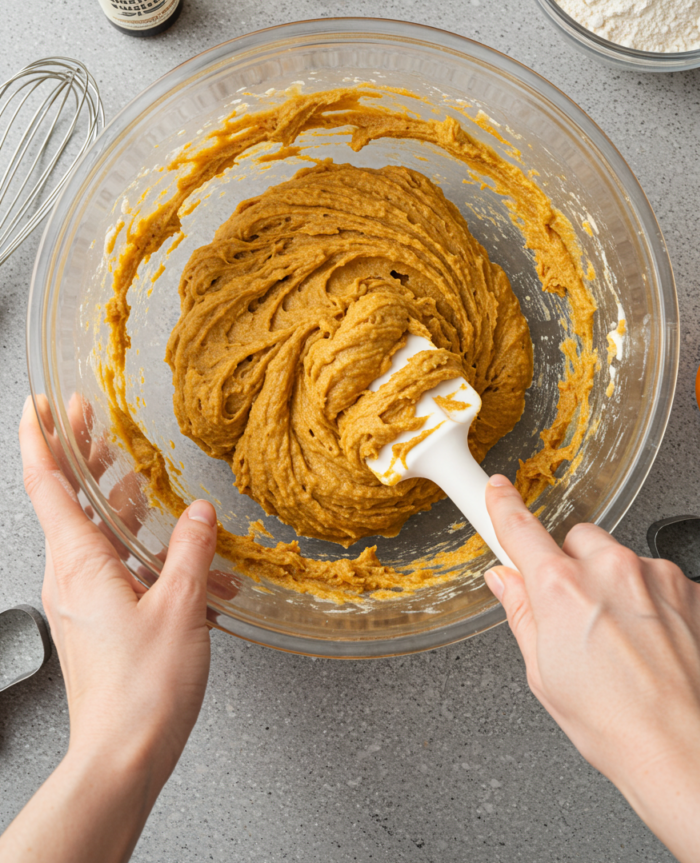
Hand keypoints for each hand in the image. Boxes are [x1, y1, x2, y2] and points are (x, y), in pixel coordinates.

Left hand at [0, 397, 217, 862]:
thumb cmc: (143, 689)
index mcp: (80, 564)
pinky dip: (133, 542)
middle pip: (66, 499)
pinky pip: (109, 564)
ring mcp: (82, 599)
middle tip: (88, 415)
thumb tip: (201, 515)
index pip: (48, 485)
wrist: (123, 755)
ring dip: (110, 496)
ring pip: (90, 531)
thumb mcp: (180, 608)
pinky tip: (164, 541)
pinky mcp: (98, 620)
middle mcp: (72, 577)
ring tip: (129, 468)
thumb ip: (192, 553)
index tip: (39, 404)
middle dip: (78, 454)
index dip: (42, 439)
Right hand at [484, 475, 699, 862]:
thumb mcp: (543, 675)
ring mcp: (657, 576)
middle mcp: (610, 569)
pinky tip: (656, 644)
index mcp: (561, 589)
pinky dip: (656, 603)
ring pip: (624, 559)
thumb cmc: (616, 725)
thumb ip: (521, 614)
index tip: (497, 490)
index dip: (503, 505)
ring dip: (619, 585)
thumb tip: (506, 583)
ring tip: (627, 642)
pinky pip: (662, 580)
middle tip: (579, 613)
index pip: (521, 529)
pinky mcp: (694, 589)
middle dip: (574, 566)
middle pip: (579, 541)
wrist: (687, 752)